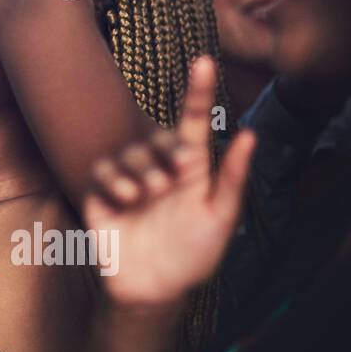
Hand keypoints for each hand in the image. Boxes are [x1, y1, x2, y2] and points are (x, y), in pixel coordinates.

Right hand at [83, 56, 256, 309]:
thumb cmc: (194, 255)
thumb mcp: (221, 218)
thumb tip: (250, 134)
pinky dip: (114, 178)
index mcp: (190, 170)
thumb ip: (232, 178)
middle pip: (156, 136)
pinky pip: (101, 170)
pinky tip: (126, 198)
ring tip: (149, 194)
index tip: (204, 61)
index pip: (192, 123)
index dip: (197, 91)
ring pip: (128, 152)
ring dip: (141, 168)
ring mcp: (128, 181)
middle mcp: (158, 169)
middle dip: (164, 149)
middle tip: (175, 176)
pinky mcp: (100, 195)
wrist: (154, 289)